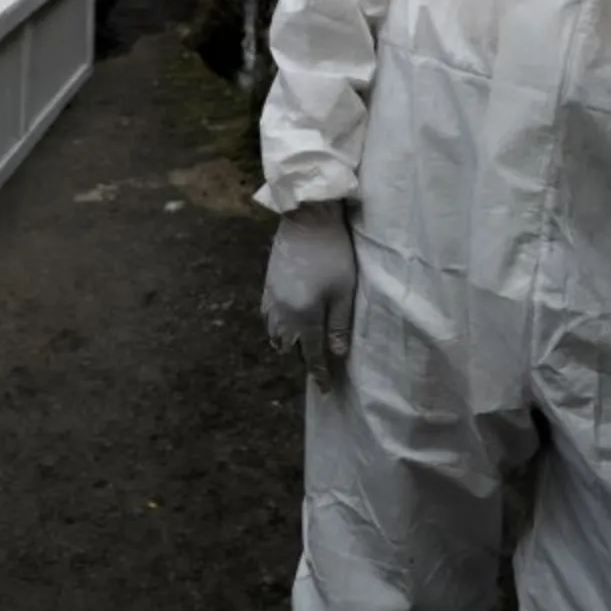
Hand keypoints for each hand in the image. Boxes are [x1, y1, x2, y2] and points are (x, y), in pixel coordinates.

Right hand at [262, 203, 356, 390]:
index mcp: (304, 317)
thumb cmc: (334, 253)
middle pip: (289, 348)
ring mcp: (272, 298)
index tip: (326, 391)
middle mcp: (283, 313)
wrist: (308, 218)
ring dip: (287, 344)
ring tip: (300, 345)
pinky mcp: (267, 284)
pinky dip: (275, 326)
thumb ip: (339, 325)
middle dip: (302, 358)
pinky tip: (285, 323)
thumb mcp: (344, 291)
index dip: (320, 375)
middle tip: (317, 364)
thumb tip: (337, 354)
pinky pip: (267, 316)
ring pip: (274, 334)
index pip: (312, 356)